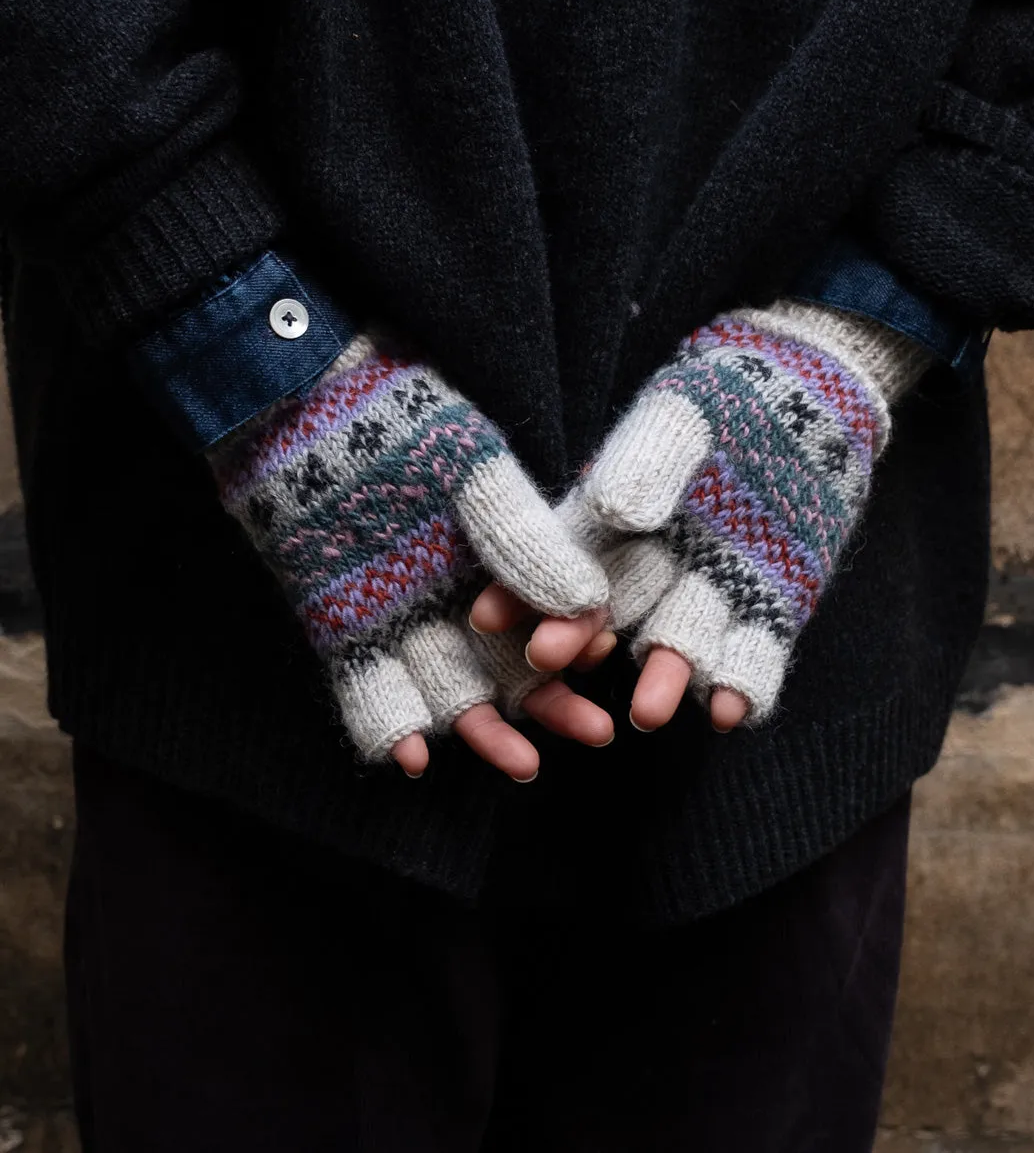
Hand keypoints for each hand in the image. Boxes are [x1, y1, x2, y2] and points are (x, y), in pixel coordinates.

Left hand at [208, 334, 608, 776]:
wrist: (297, 401)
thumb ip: (523, 534)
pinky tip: (415, 757)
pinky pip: (369, 690)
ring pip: (451, 685)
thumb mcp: (471, 470)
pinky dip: (391, 725)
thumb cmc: (394, 419)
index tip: (604, 661)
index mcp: (494, 548)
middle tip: (594, 733)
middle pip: (513, 660)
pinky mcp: (342, 628)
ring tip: (523, 766)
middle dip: (552, 701)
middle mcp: (453, 590)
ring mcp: (399, 613)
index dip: (581, 637)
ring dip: (485, 728)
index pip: (552, 608)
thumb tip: (589, 601)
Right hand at [473, 301, 918, 732]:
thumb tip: (615, 514)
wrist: (818, 393)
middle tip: (544, 666)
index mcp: (620, 516)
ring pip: (679, 640)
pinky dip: (741, 682)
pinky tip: (726, 713)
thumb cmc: (736, 390)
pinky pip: (755, 654)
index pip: (562, 560)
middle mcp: (658, 562)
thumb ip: (648, 460)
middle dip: (576, 640)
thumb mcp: (686, 415)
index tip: (487, 618)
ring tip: (645, 714)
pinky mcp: (774, 605)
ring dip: (663, 677)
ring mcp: (715, 589)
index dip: (523, 589)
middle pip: (609, 610)